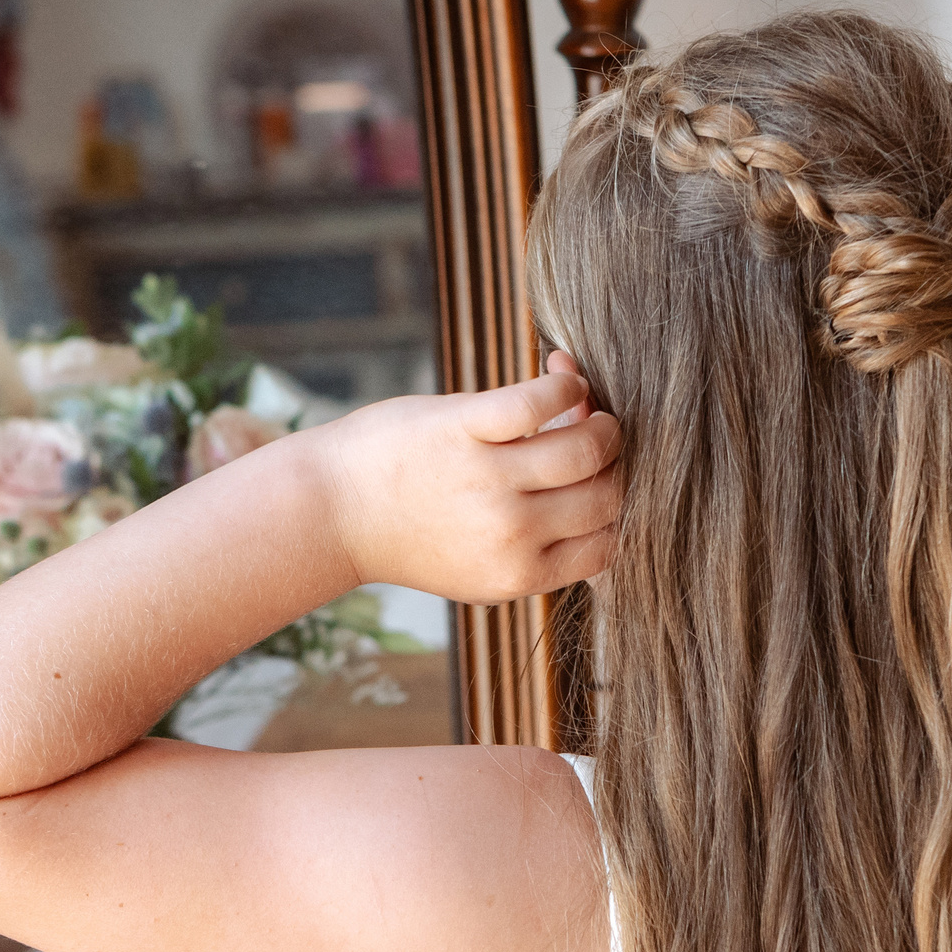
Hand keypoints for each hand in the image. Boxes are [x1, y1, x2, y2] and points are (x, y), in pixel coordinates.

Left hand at [297, 351, 619, 603]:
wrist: (331, 511)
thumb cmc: (412, 530)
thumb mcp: (482, 564)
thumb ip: (544, 543)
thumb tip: (605, 481)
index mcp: (520, 575)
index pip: (609, 542)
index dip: (620, 508)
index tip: (608, 482)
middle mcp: (509, 534)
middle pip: (607, 496)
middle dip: (618, 466)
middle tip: (603, 440)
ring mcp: (485, 481)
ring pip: (586, 449)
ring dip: (601, 422)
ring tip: (588, 410)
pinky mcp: (462, 429)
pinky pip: (539, 402)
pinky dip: (564, 384)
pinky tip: (560, 376)